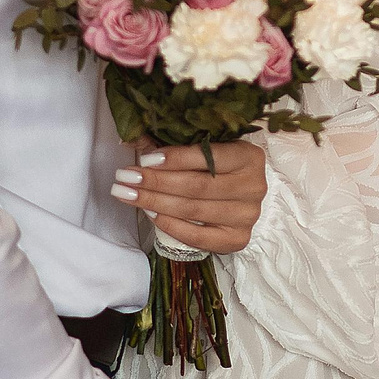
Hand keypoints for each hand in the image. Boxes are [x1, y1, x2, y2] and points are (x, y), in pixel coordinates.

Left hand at [114, 137, 267, 254]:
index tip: (143, 160)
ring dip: (155, 202)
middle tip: (124, 178)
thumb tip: (132, 139)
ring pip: (193, 210)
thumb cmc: (220, 168)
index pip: (209, 157)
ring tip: (127, 194)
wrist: (242, 199)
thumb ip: (172, 143)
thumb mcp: (206, 148)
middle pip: (197, 186)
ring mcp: (247, 216)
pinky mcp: (237, 239)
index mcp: (249, 157)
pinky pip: (198, 236)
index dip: (175, 158)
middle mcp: (254, 186)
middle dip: (156, 182)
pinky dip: (170, 225)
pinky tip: (150, 214)